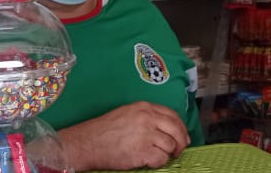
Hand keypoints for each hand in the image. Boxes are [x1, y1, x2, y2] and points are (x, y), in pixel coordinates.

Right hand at [61, 101, 189, 169]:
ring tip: (161, 156)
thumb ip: (147, 116)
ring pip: (171, 145)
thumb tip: (166, 127)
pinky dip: (159, 162)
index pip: (172, 115)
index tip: (183, 136)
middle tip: (178, 150)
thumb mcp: (127, 113)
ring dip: (169, 153)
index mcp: (144, 107)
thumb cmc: (103, 130)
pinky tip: (151, 161)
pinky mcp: (143, 151)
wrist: (88, 142)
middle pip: (177, 129)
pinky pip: (161, 158)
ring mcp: (146, 134)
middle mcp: (147, 118)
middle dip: (181, 141)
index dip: (180, 127)